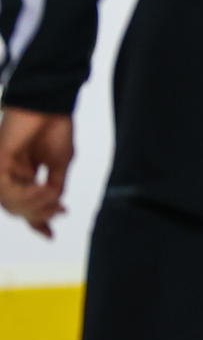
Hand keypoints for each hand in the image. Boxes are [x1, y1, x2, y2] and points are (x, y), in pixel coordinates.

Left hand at [0, 108, 73, 238]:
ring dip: (34, 206)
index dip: (37, 222)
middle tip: (60, 210)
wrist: (50, 103)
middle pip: (17, 208)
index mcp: (23, 174)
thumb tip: (54, 205)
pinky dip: (26, 195)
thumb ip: (55, 185)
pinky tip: (43, 190)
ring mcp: (2, 169)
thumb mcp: (60, 162)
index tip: (50, 236)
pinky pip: (7, 190)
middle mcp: (9, 175)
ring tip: (54, 199)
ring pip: (10, 203)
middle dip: (40, 214)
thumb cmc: (55, 126)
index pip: (26, 205)